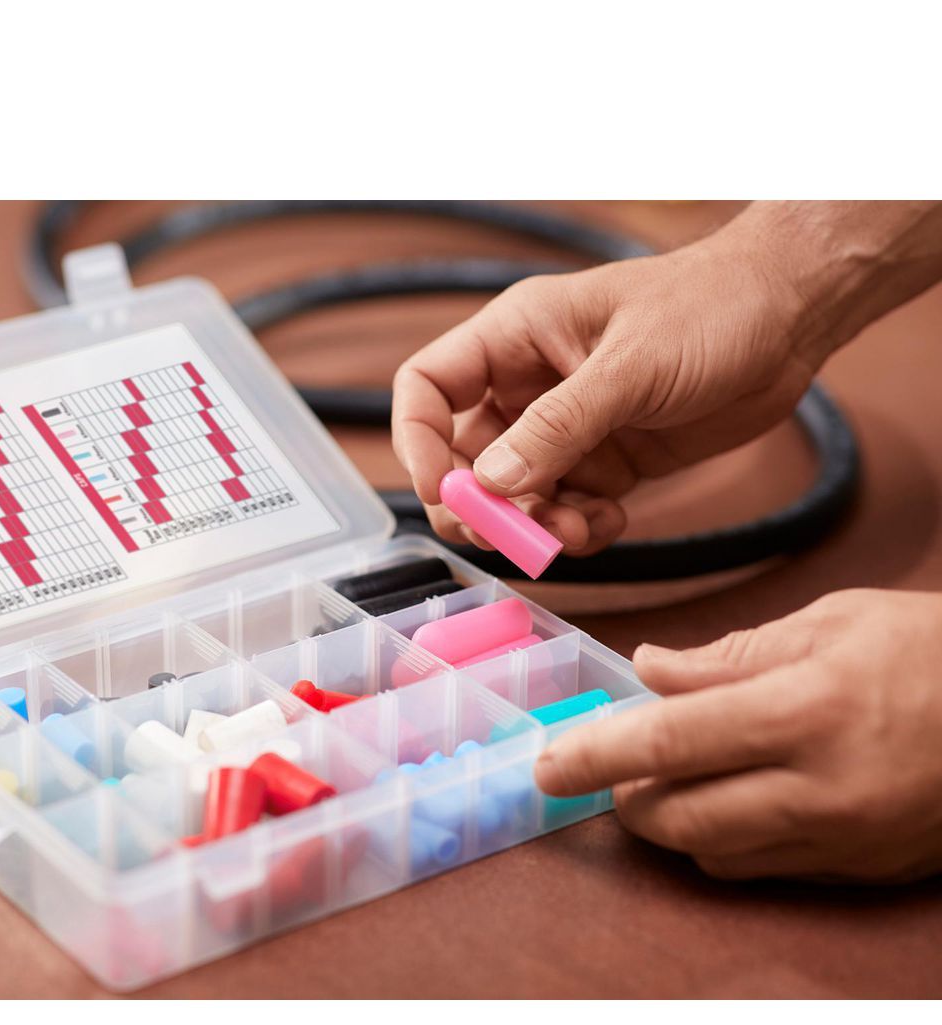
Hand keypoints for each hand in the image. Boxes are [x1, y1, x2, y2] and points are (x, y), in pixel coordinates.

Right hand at [391, 227, 814, 554]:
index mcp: (514, 338)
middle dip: (481, 505)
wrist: (790, 319)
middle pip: (462, 458)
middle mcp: (527, 385)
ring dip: (534, 525)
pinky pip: (564, 508)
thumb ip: (560, 426)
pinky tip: (610, 518)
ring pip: (514, 495)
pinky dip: (577, 528)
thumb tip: (492, 485)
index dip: (417, 442)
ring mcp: (564, 427)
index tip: (443, 491)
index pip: (427, 389)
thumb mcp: (631, 365)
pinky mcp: (602, 460)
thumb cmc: (711, 307)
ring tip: (577, 531)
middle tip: (511, 534)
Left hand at [533, 589, 941, 882]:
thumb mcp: (830, 624)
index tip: (546, 765)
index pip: (668, 741)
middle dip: (626, 797)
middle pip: (680, 817)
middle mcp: (820, 788)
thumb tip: (646, 670)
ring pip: (714, 854)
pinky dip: (723, 840)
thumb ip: (728, 657)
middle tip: (613, 764)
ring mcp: (843, 840)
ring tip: (671, 775)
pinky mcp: (860, 870)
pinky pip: (762, 870)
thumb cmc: (931, 652)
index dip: (594, 755)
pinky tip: (728, 799)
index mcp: (806, 709)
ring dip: (671, 820)